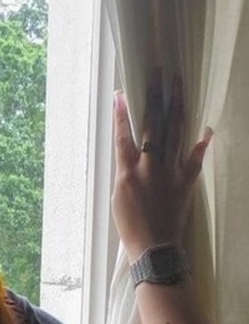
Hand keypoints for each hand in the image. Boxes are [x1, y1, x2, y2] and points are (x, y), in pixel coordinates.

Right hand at [112, 72, 210, 259]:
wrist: (154, 248)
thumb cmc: (130, 226)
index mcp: (128, 172)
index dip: (122, 114)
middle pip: (153, 126)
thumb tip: (129, 153)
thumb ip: (125, 171)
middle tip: (158, 75)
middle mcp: (150, 167)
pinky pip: (195, 159)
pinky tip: (206, 128)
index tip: (121, 93)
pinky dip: (201, 143)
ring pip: (175, 133)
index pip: (124, 136)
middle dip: (155, 98)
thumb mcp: (118, 197)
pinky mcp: (186, 183)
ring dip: (177, 107)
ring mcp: (170, 173)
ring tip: (178, 87)